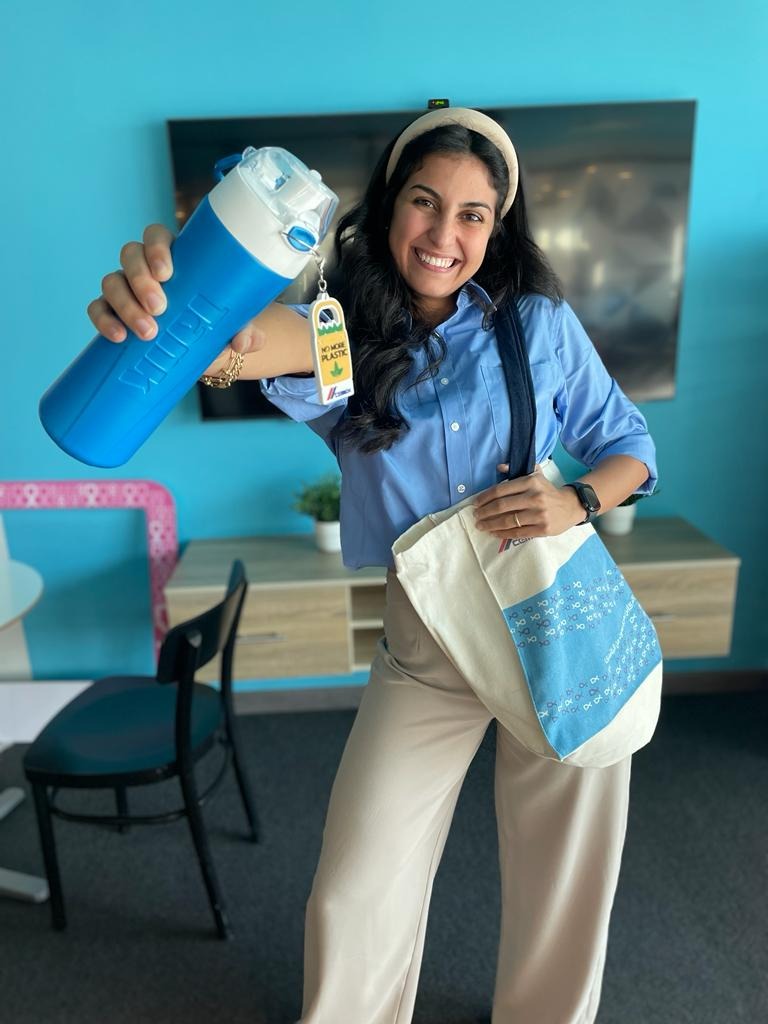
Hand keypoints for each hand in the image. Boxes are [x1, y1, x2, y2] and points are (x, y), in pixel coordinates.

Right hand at [86, 223, 266, 355]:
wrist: (200, 351)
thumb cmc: (216, 325)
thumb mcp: (233, 325)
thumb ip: (245, 331)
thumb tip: (245, 341)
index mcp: (174, 256)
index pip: (155, 235)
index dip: (155, 247)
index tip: (167, 272)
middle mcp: (144, 267)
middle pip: (129, 255)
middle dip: (141, 280)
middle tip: (160, 309)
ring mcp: (125, 288)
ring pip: (111, 282)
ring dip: (126, 305)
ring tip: (147, 332)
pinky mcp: (113, 312)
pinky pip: (98, 309)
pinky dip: (104, 320)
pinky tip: (118, 336)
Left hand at [473, 464, 584, 539]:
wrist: (571, 506)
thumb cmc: (548, 490)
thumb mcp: (536, 475)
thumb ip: (516, 470)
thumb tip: (499, 467)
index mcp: (530, 482)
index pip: (501, 490)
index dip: (485, 497)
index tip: (475, 503)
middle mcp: (535, 497)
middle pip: (502, 506)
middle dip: (485, 512)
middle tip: (476, 515)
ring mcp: (539, 514)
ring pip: (508, 521)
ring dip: (491, 524)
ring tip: (481, 525)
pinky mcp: (543, 529)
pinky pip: (518, 532)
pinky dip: (503, 533)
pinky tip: (494, 533)